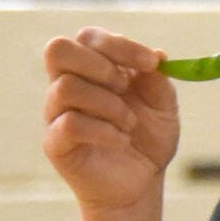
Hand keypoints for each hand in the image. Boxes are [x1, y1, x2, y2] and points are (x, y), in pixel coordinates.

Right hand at [42, 27, 178, 210]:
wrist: (142, 183)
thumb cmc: (148, 139)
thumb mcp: (164, 106)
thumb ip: (158, 79)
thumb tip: (156, 54)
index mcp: (91, 68)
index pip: (88, 37)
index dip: (120, 45)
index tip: (153, 62)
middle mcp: (67, 85)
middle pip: (57, 49)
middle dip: (99, 64)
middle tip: (125, 86)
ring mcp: (57, 114)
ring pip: (66, 87)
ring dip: (107, 103)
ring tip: (129, 124)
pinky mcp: (55, 143)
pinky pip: (70, 124)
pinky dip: (103, 131)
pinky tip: (121, 141)